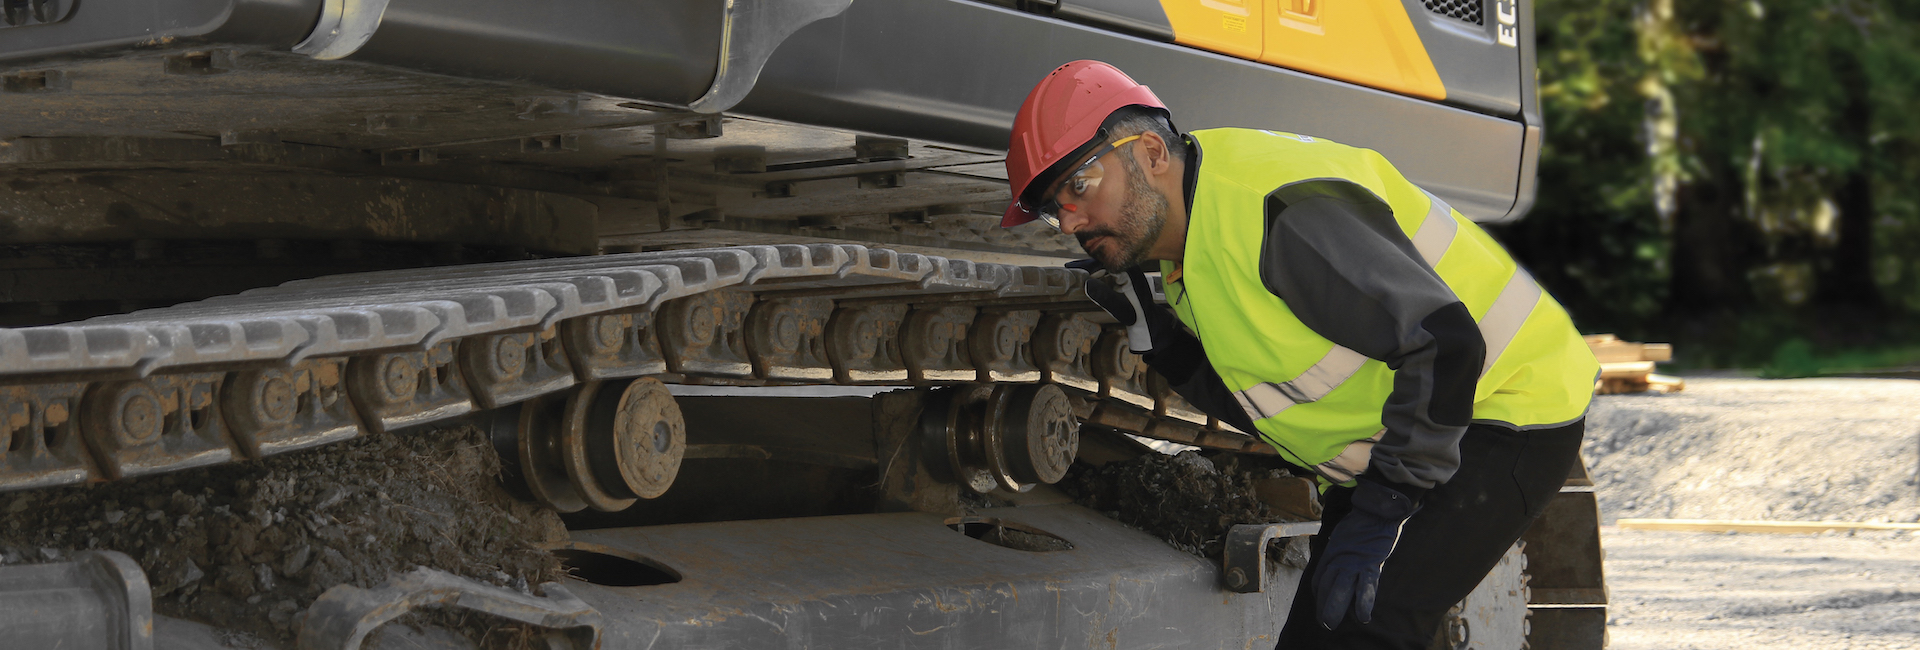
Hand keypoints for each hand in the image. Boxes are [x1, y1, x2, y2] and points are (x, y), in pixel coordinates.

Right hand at [1067, 259, 1172, 352]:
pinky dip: (1097, 272)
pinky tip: (1087, 275)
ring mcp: (1128, 270)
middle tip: (1069, 268)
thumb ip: (1103, 295)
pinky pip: (1109, 270)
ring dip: (1091, 267)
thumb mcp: (1118, 307)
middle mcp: (1130, 268)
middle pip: (1105, 261)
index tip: (1073, 268)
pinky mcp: (1125, 275)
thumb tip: (1086, 283)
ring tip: (1075, 270)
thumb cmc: (1135, 315)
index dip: (1088, 265)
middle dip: (1087, 264)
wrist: (1147, 320)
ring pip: (1106, 265)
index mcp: (1130, 272)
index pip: (1105, 263)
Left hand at [1313, 479, 1419, 629]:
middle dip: (1323, 605)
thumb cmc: (1363, 523)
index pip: (1319, 578)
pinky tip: (1364, 617)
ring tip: (1330, 624)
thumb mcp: (1343, 536)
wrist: (1377, 510)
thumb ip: (1340, 550)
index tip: (1322, 603)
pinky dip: (1364, 604)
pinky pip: (1365, 588)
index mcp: (1331, 553)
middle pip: (1325, 586)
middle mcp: (1338, 559)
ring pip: (1340, 589)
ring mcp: (1353, 563)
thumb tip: (1340, 562)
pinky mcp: (1370, 565)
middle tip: (1324, 622)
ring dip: (1334, 608)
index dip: (1319, 594)